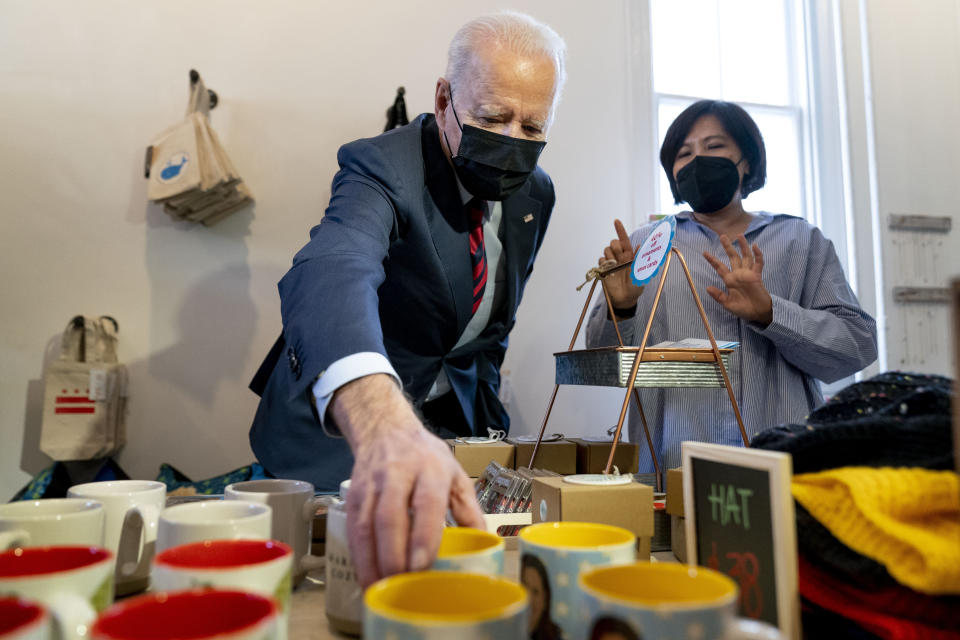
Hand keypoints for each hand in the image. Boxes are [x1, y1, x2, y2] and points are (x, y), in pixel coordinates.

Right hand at [330, 374, 485, 586]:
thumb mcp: (455, 474)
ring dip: (372, 561)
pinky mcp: (354, 495)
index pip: (426, 502)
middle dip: (393, 555)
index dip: (423, 535)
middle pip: (391, 517)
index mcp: (431, 469)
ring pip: (367, 525)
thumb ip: (469, 510)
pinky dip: (359, 557)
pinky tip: (367, 578)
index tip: (422, 565)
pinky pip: (353, 529)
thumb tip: (484, 544)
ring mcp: (372, 484)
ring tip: (382, 590)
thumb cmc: (426, 457)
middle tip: (402, 584)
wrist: (386, 430)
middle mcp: (398, 474)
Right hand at [599, 219, 643, 309]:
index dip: (620, 230)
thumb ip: (640, 259)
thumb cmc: (636, 286)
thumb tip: (639, 245)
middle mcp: (619, 256)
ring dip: (611, 256)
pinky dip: (605, 263)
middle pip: (614, 242)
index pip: (624, 239)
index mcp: (630, 255)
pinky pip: (601, 259)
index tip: (616, 221)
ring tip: (616, 266)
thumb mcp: (641, 272)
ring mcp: (611, 262)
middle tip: (621, 257)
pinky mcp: (603, 269)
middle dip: (616, 246)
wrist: (625, 298)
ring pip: (606, 250)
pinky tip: (610, 271)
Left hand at [703, 234, 772, 324]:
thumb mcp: (727, 304)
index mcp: (729, 280)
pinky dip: (757, 254)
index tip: (704, 252)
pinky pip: (758, 263)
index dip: (712, 260)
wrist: (758, 313)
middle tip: (722, 236)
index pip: (719, 267)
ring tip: (739, 235)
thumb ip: (718, 295)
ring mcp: (748, 273)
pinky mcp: (757, 275)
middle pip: (732, 257)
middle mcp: (738, 274)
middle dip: (727, 247)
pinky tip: (755, 246)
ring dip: (742, 246)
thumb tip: (707, 287)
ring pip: (745, 256)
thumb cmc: (742, 309)